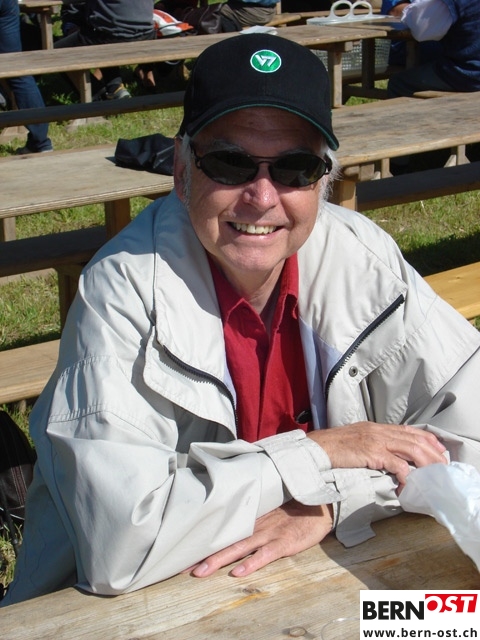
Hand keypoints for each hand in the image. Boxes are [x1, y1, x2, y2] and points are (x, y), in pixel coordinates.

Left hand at [189, 501, 332, 577]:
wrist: (320, 503)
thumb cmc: (295, 505)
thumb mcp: (271, 506)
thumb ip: (253, 513)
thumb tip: (232, 517)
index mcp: (252, 518)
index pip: (223, 530)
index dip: (204, 541)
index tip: (184, 551)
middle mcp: (256, 526)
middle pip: (226, 541)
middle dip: (203, 555)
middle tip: (181, 567)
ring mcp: (269, 534)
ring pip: (239, 548)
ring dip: (219, 560)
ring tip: (201, 572)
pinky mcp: (284, 543)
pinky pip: (265, 555)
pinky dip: (252, 563)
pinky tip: (238, 572)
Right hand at [307, 422, 446, 485]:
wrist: (316, 448)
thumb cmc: (331, 447)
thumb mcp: (355, 439)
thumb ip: (371, 444)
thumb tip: (384, 456)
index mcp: (376, 427)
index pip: (409, 430)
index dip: (427, 438)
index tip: (438, 449)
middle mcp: (378, 431)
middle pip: (415, 439)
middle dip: (433, 452)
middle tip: (443, 465)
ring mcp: (376, 441)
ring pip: (411, 449)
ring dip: (426, 463)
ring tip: (433, 475)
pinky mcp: (372, 453)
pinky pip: (396, 464)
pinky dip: (407, 474)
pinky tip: (410, 483)